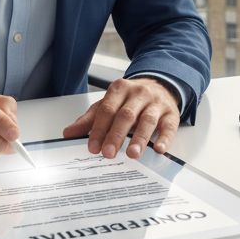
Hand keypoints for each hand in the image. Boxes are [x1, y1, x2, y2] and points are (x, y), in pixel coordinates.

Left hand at [61, 77, 179, 159]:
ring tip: (132, 154)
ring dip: (139, 138)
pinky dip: (164, 138)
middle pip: (126, 115)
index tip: (93, 147)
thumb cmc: (130, 99)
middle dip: (116, 135)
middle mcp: (138, 94)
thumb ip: (89, 119)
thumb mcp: (108, 104)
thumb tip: (68, 133)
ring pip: (147, 120)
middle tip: (109, 153)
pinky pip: (169, 126)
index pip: (107, 110)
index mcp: (119, 89)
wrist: (159, 85)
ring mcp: (156, 103)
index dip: (99, 129)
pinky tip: (158, 149)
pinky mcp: (171, 114)